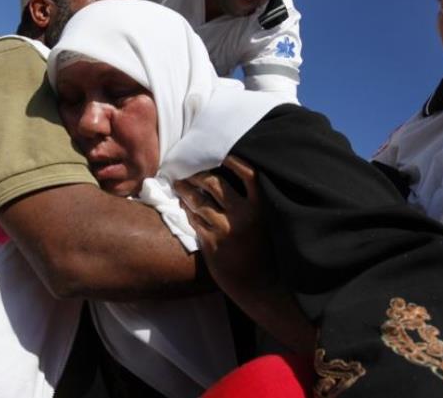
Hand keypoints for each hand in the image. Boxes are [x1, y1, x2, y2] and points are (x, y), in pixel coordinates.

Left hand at [174, 156, 275, 289]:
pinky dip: (188, 210)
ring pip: (199, 201)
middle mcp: (243, 216)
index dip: (235, 162)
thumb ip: (250, 203)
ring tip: (180, 185)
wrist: (256, 284)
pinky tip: (184, 205)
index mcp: (261, 208)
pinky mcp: (210, 242)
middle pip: (216, 184)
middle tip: (190, 172)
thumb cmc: (260, 250)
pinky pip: (194, 219)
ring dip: (187, 191)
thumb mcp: (263, 223)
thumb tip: (228, 177)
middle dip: (199, 175)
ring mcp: (225, 229)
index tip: (224, 157)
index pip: (249, 175)